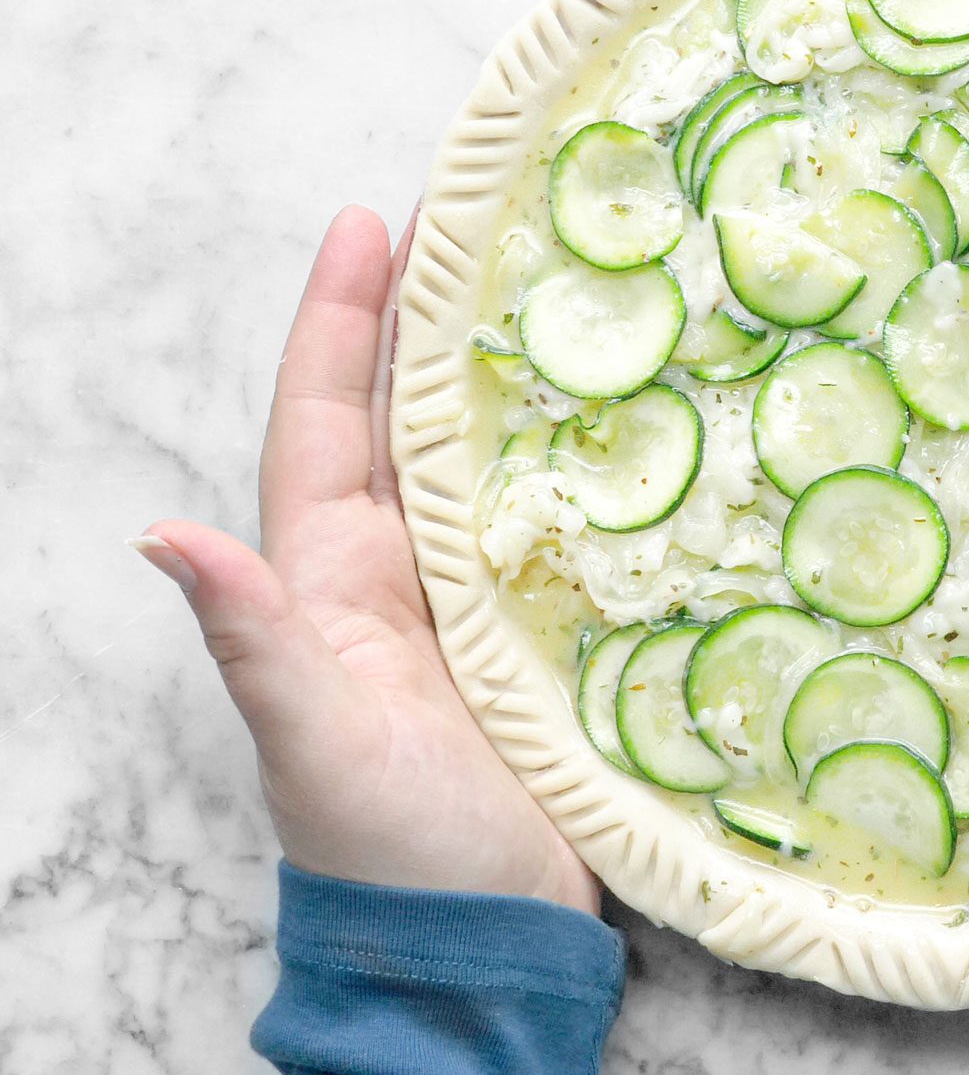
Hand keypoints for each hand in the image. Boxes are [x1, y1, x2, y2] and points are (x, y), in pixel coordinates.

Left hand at [135, 207, 597, 914]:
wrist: (481, 936)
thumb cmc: (387, 848)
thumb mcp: (313, 741)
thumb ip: (253, 640)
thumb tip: (163, 535)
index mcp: (328, 577)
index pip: (323, 420)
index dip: (339, 320)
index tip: (367, 221)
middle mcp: (397, 568)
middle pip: (403, 414)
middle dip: (423, 312)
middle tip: (472, 213)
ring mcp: (474, 594)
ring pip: (481, 453)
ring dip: (503, 366)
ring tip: (549, 278)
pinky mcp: (543, 626)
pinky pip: (556, 515)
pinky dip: (578, 452)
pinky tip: (625, 407)